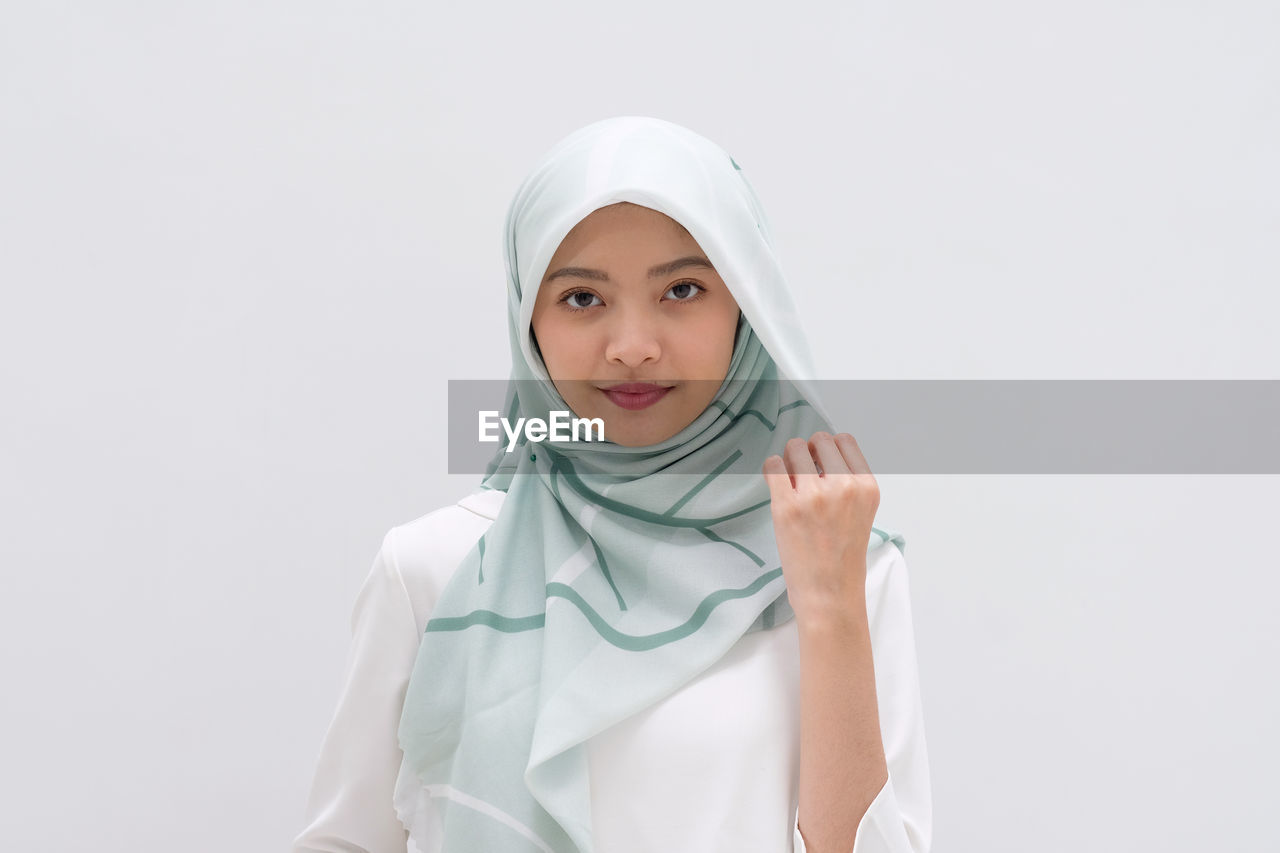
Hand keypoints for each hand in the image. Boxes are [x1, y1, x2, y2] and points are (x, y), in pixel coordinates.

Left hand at [762, 431, 879, 626]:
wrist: (830, 595)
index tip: (821, 464)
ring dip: (790, 459)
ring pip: (795, 447)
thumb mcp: (860, 514)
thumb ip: (847, 484)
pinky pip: (773, 465)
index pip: (845, 441)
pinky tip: (777, 484)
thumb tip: (817, 456)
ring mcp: (814, 495)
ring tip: (791, 482)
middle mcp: (844, 486)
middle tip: (803, 474)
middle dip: (809, 452)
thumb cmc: (843, 559)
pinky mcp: (787, 506)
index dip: (829, 450)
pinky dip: (772, 469)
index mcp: (866, 487)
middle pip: (820, 439)